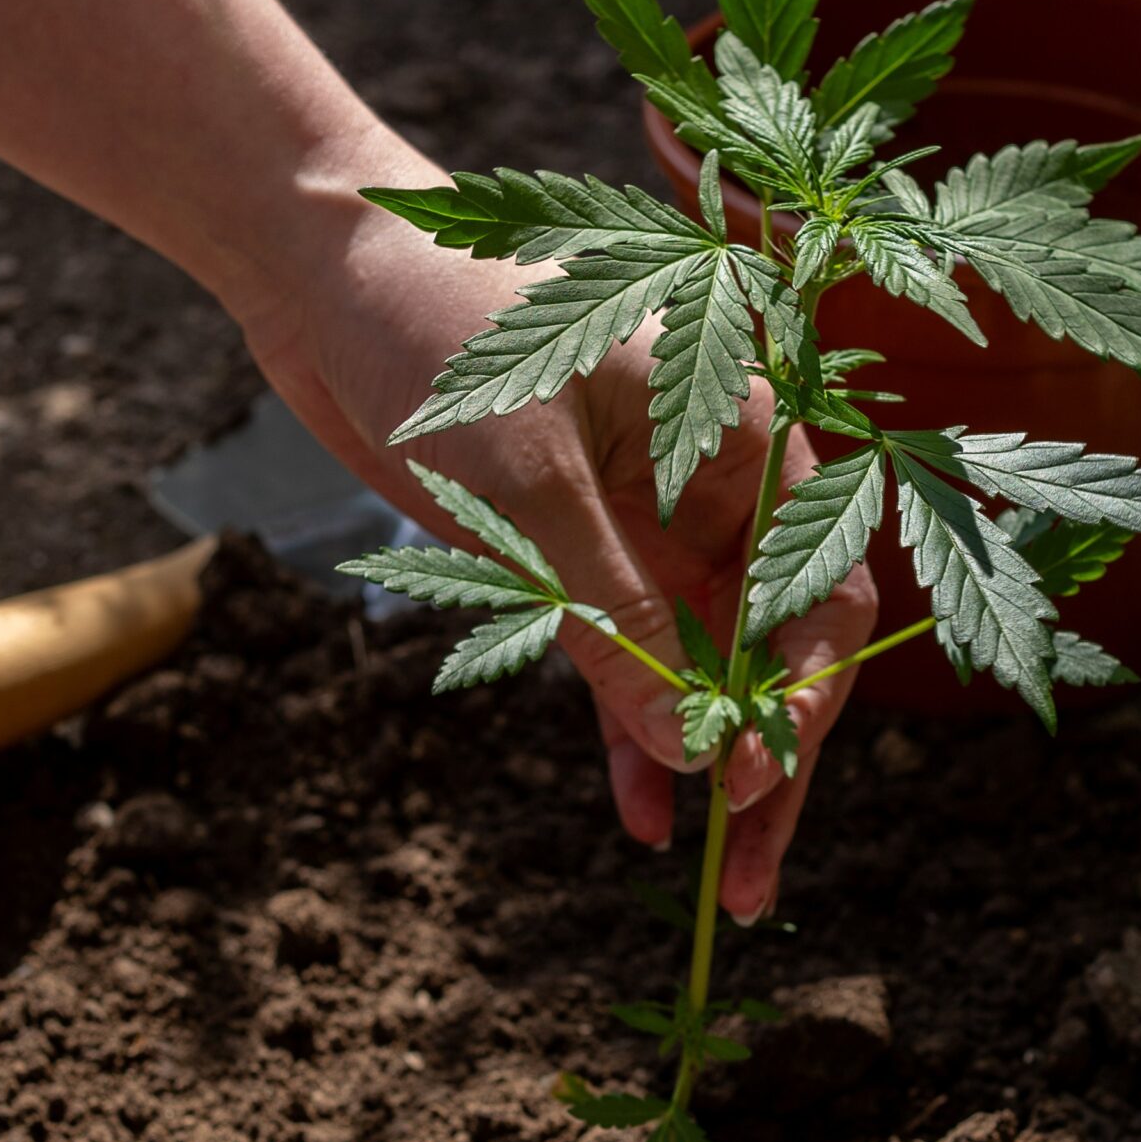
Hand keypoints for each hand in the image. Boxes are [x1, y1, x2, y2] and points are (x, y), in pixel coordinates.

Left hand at [239, 186, 877, 921]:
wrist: (325, 271)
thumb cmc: (443, 330)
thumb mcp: (531, 481)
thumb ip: (611, 610)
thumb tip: (684, 745)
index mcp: (739, 431)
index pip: (815, 585)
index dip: (797, 692)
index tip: (744, 775)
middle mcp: (707, 484)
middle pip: (771, 641)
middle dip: (766, 752)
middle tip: (752, 871)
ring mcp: (638, 521)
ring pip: (696, 662)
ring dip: (698, 757)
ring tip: (713, 871)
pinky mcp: (565, 548)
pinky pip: (620, 654)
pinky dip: (629, 726)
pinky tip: (638, 804)